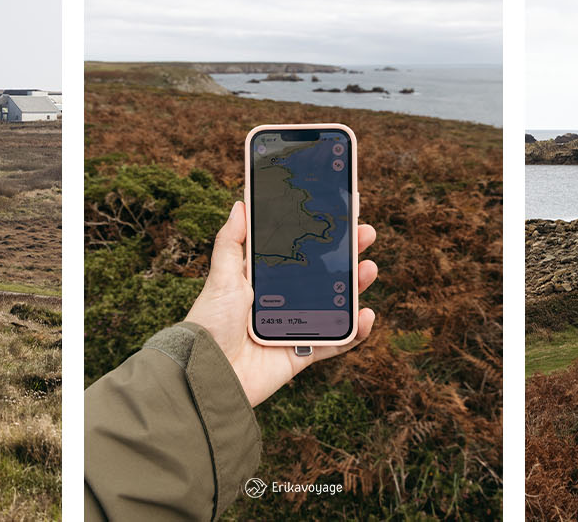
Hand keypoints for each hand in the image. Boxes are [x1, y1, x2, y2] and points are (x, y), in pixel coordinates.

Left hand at [184, 201, 378, 406]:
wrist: (208, 372)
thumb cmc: (210, 323)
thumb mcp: (221, 277)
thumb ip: (232, 242)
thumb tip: (241, 204)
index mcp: (264, 280)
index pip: (299, 249)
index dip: (320, 232)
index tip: (342, 210)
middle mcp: (283, 301)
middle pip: (324, 273)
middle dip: (347, 253)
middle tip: (366, 233)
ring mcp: (295, 327)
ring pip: (336, 304)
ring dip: (357, 285)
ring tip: (369, 268)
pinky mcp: (302, 354)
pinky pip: (336, 342)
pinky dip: (355, 331)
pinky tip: (366, 314)